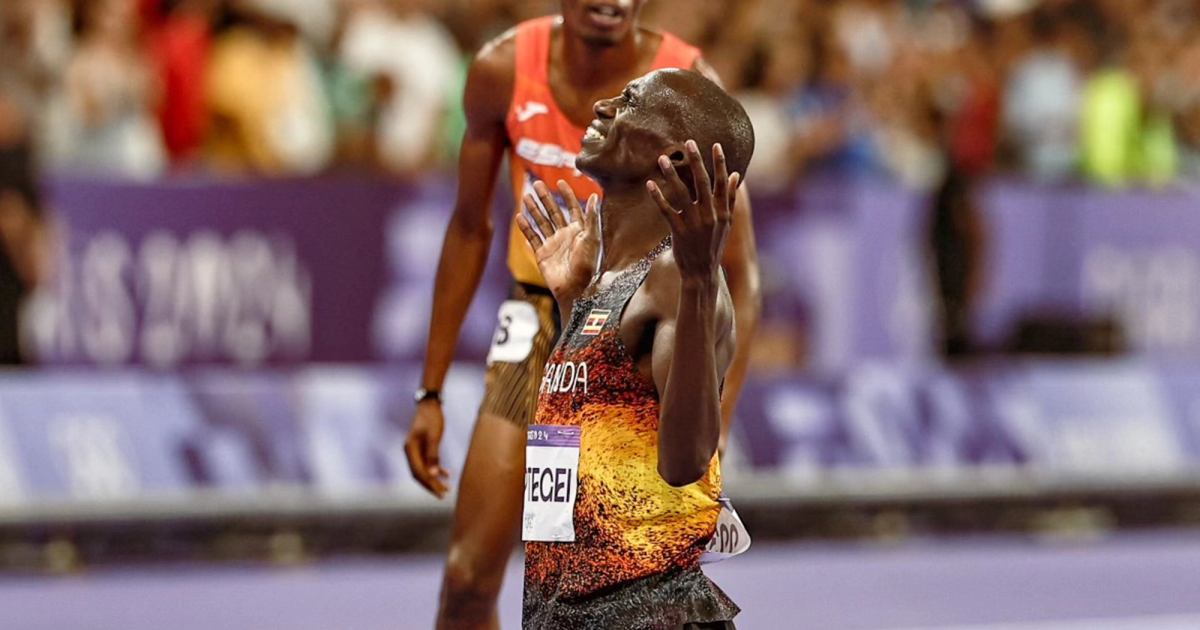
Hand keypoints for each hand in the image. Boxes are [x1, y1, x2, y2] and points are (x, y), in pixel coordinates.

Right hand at [404, 401, 449, 497]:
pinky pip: (428, 463)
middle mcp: (410, 452)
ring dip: (434, 479)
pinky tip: (446, 474)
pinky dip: (436, 469)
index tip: (439, 492)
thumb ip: (433, 455)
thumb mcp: (434, 436)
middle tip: (443, 495)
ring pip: (424, 470)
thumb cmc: (432, 418)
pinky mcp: (422, 447)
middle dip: (431, 485)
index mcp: (410, 449)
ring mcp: (416, 450)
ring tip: (446, 488)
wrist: (430, 404)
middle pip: (419, 474)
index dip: (429, 484)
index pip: (418, 472)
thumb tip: (433, 475)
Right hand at [516, 180, 599, 304]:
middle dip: (546, 198)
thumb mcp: (592, 238)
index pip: (573, 207)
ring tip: (526, 196)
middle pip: (554, 212)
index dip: (567, 195)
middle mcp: (566, 235)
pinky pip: (532, 238)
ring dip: (534, 209)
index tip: (560, 181)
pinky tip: (520, 217)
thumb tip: (596, 195)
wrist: (575, 289)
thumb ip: (592, 217)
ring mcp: (553, 244)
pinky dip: (526, 228)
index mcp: (579, 230)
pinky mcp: (542, 254)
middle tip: (537, 184)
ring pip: (541, 222)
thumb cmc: (587, 265)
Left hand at [647, 140, 739, 283]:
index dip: (719, 162)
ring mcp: (694, 223)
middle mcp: (710, 215)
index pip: (722, 182)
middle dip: (696, 160)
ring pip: (682, 193)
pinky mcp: (679, 232)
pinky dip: (658, 197)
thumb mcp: (726, 223)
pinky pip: (667, 210)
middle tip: (688, 142)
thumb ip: (730, 198)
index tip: (715, 145)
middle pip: (702, 182)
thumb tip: (736, 175)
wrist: (702, 272)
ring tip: (662, 158)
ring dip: (672, 174)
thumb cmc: (713, 245)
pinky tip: (650, 184)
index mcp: (722, 211)